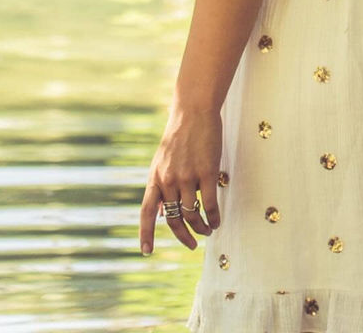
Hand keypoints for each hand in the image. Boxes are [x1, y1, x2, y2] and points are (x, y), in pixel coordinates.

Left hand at [139, 103, 222, 253]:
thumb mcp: (162, 160)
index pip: (146, 212)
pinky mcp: (206, 172)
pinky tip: (216, 221)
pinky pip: (209, 204)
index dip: (145, 234)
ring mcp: (187, 177)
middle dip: (183, 236)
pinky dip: (213, 217)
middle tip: (192, 244)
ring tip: (207, 230)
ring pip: (192, 214)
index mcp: (155, 178)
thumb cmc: (180, 134)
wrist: (194, 111)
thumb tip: (163, 211)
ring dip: (201, 227)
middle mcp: (168, 180)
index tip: (146, 252)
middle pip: (173, 219)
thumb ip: (162, 185)